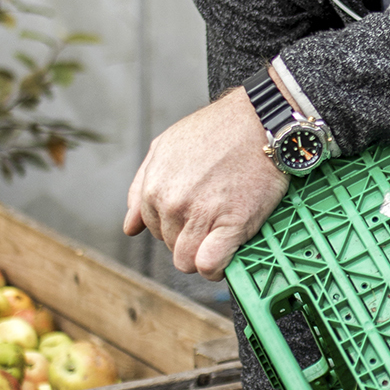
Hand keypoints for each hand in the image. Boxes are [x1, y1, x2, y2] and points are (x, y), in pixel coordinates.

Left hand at [124, 89, 286, 275]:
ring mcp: (201, 215)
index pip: (154, 230)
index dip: (176, 226)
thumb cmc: (216, 131)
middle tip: (214, 218)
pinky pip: (210, 265)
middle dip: (191, 238)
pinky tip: (228, 253)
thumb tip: (130, 227)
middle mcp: (172, 203)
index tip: (196, 216)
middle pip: (172, 247)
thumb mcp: (165, 148)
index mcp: (154, 187)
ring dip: (204, 254)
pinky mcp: (232, 225)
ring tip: (222, 236)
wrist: (259, 121)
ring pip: (188, 262)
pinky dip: (217, 268)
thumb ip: (141, 186)